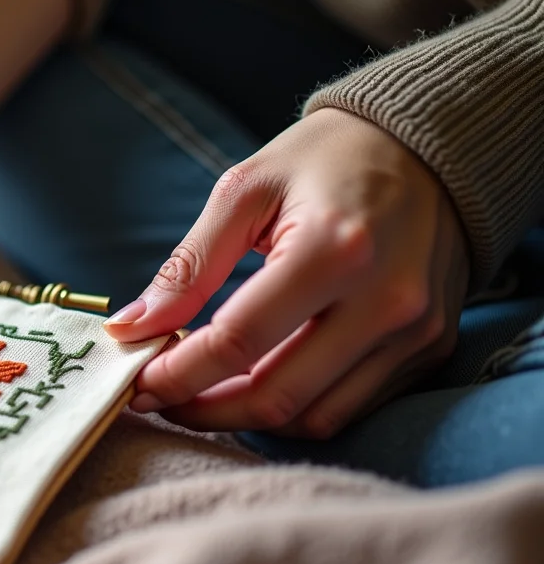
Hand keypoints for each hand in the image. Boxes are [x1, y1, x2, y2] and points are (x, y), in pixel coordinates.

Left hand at [105, 108, 468, 437]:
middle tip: (161, 399)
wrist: (433, 144)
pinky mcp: (429, 348)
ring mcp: (415, 331)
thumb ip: (188, 266)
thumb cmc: (326, 158)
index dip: (177, 374)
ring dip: (246, 419)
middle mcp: (384, 300)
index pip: (238, 342)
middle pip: (275, 395)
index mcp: (333, 249)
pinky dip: (294, 409)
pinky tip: (254, 383)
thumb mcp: (244, 190)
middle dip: (203, 410)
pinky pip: (351, 406)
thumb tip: (130, 329)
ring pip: (314, 417)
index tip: (136, 383)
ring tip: (202, 394)